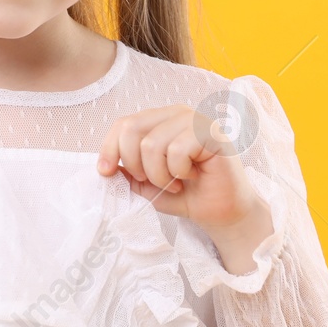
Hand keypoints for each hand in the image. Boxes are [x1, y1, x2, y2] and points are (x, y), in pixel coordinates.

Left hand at [96, 104, 268, 240]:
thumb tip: (105, 166)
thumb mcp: (148, 185)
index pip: (123, 123)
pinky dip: (179, 171)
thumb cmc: (188, 196)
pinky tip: (192, 177)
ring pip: (152, 143)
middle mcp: (177, 113)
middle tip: (153, 181)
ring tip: (176, 182)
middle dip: (134, 164)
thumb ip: (128, 172)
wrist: (222, 213)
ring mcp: (195, 119)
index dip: (109, 148)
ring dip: (159, 174)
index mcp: (160, 120)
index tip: (105, 172)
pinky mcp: (211, 133)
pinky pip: (177, 150)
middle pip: (132, 128)